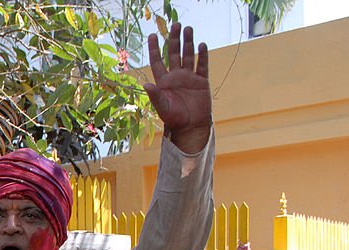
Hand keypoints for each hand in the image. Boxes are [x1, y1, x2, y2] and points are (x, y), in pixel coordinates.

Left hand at [145, 23, 210, 153]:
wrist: (190, 127)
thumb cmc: (174, 119)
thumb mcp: (162, 107)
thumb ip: (155, 96)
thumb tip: (146, 85)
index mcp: (163, 82)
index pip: (157, 61)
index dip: (154, 48)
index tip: (153, 34)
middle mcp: (175, 77)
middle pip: (174, 53)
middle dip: (174, 39)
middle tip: (176, 24)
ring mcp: (189, 78)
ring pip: (188, 56)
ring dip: (188, 43)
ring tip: (188, 29)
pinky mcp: (202, 81)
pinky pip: (202, 65)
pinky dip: (203, 55)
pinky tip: (201, 45)